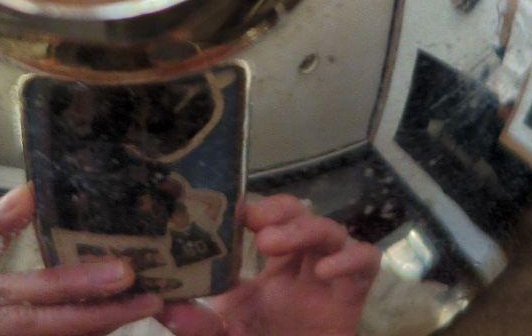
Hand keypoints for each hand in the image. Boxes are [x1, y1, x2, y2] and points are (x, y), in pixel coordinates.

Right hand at [0, 184, 163, 334]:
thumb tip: (31, 190)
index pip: (26, 294)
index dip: (74, 284)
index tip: (122, 270)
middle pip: (45, 328)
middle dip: (99, 314)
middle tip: (151, 296)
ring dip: (102, 327)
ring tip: (149, 305)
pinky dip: (90, 331)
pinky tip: (122, 316)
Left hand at [161, 195, 381, 335]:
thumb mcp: (228, 334)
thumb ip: (200, 324)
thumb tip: (165, 306)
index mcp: (275, 269)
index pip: (270, 220)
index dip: (256, 209)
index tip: (232, 210)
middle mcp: (304, 267)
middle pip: (302, 215)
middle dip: (282, 209)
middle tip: (255, 220)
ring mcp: (331, 280)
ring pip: (331, 231)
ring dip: (305, 228)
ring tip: (273, 243)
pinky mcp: (354, 298)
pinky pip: (366, 261)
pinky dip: (350, 257)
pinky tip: (326, 270)